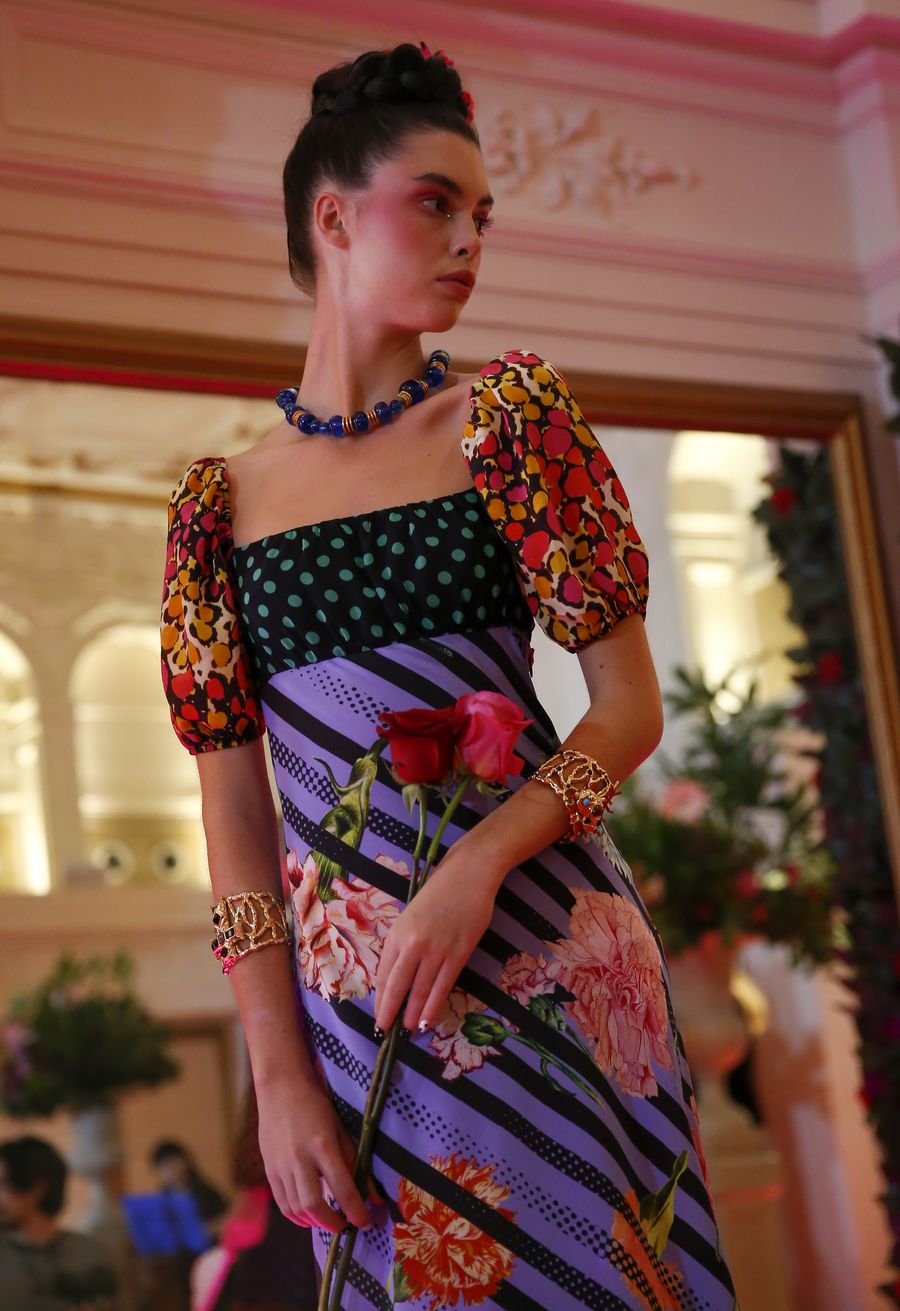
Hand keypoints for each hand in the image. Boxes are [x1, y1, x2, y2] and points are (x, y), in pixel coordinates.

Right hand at [256, 1078, 381, 1232]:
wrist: (280, 1087)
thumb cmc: (316, 1105)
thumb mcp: (340, 1128)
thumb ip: (354, 1161)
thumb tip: (373, 1194)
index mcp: (322, 1145)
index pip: (342, 1188)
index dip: (355, 1211)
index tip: (365, 1223)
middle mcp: (299, 1158)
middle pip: (314, 1206)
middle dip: (333, 1224)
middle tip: (346, 1226)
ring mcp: (280, 1165)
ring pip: (297, 1208)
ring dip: (315, 1222)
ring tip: (330, 1221)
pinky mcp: (269, 1169)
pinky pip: (282, 1203)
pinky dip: (297, 1216)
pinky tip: (308, 1216)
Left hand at [374, 849, 497, 1033]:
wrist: (468, 874)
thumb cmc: (439, 892)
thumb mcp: (411, 915)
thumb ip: (404, 943)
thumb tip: (399, 974)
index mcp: (397, 932)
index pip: (384, 973)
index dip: (381, 997)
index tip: (378, 1013)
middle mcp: (412, 944)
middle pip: (397, 986)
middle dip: (389, 1012)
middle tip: (384, 1032)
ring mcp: (436, 950)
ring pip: (420, 990)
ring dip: (412, 1014)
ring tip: (407, 1031)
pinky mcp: (458, 953)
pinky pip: (442, 986)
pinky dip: (433, 1006)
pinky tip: (428, 1020)